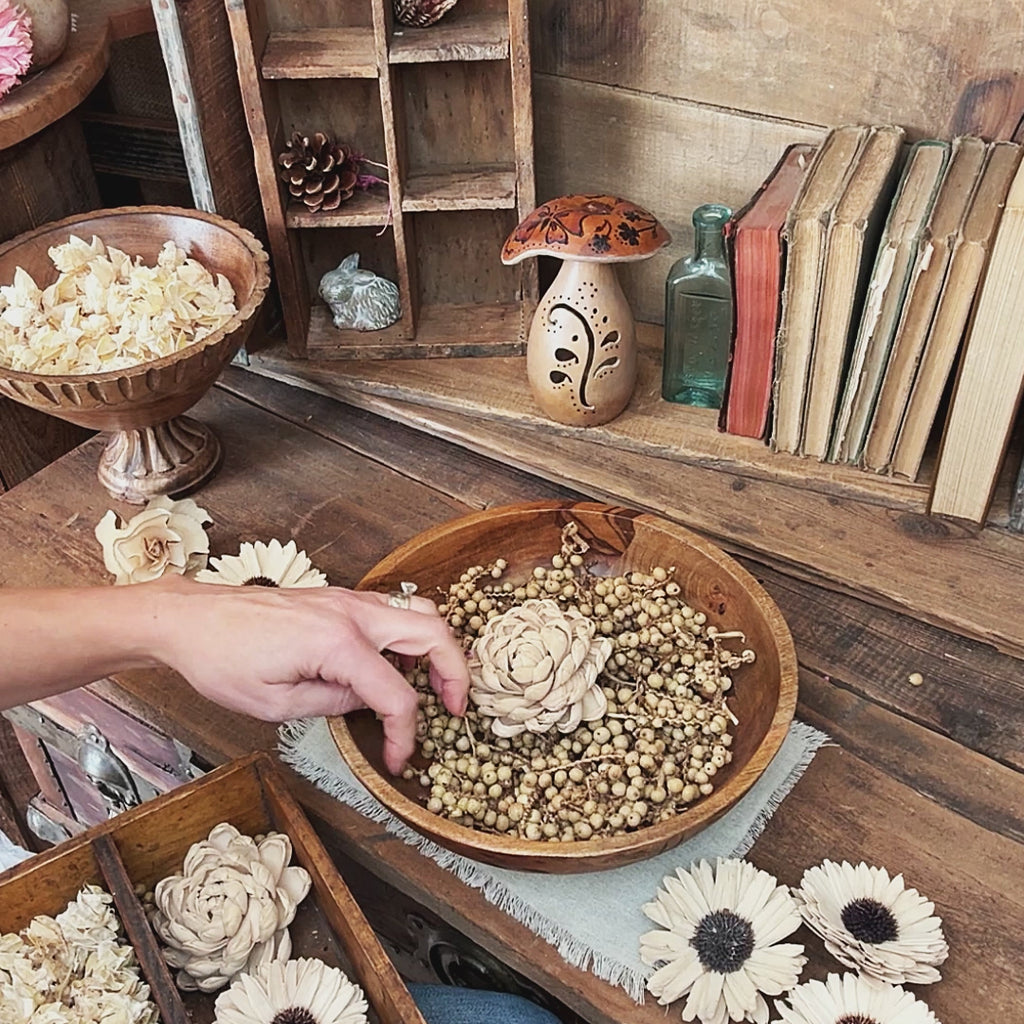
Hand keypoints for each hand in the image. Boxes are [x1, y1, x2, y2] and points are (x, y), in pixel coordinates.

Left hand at [149, 576, 468, 772]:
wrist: (191, 619)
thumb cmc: (221, 659)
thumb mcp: (274, 703)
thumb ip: (332, 704)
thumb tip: (367, 704)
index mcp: (337, 642)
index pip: (397, 695)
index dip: (405, 734)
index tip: (399, 759)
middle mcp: (352, 612)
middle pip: (435, 633)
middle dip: (456, 674)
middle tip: (455, 709)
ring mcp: (348, 599)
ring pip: (421, 612)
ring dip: (438, 649)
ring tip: (432, 686)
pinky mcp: (339, 598)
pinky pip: (394, 611)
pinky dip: (411, 637)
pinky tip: (394, 666)